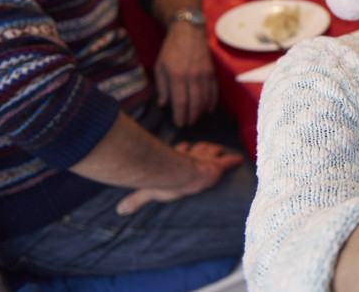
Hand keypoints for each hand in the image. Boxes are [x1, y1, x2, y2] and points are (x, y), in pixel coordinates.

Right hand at [115, 141, 242, 214]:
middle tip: (205, 149)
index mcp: (176, 160)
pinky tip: (239, 159)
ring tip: (218, 150)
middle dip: (200, 149)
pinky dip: (233, 161)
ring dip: (213, 151)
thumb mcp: (148, 192)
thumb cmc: (166, 183)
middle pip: (197, 149)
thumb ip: (136, 200)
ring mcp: (204, 160)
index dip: (183, 150)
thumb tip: (119, 211)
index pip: (180, 151)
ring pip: (210, 150)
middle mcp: (191, 157)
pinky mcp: (216, 166)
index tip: (184, 147)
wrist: (182, 177)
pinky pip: (227, 162)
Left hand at [155, 20, 217, 126]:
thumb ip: (162, 87)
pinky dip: (212, 101)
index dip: (180, 116)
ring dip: (202, 111)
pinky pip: (214, 90)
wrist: (188, 32)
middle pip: (196, 103)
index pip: (180, 102)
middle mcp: (193, 77)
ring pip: (206, 98)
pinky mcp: (212, 72)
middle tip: (188, 124)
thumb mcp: (160, 67)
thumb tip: (164, 104)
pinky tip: (209, 109)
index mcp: (177, 76)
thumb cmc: (171, 49)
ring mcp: (205, 74)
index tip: (179, 124)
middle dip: (192, 116)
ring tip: (196, 118)